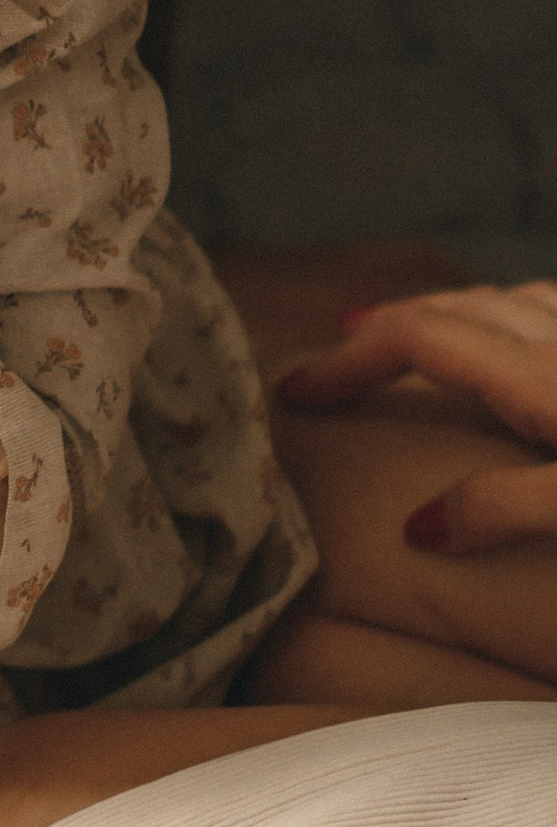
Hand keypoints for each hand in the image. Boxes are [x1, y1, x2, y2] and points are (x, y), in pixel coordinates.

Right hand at [279, 281, 556, 552]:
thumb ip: (502, 509)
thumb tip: (418, 528)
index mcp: (539, 377)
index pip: (418, 340)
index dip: (348, 361)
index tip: (295, 389)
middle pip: (457, 307)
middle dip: (388, 324)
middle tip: (342, 346)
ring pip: (512, 298)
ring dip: (453, 310)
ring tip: (426, 329)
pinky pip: (555, 307)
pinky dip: (516, 312)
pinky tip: (527, 338)